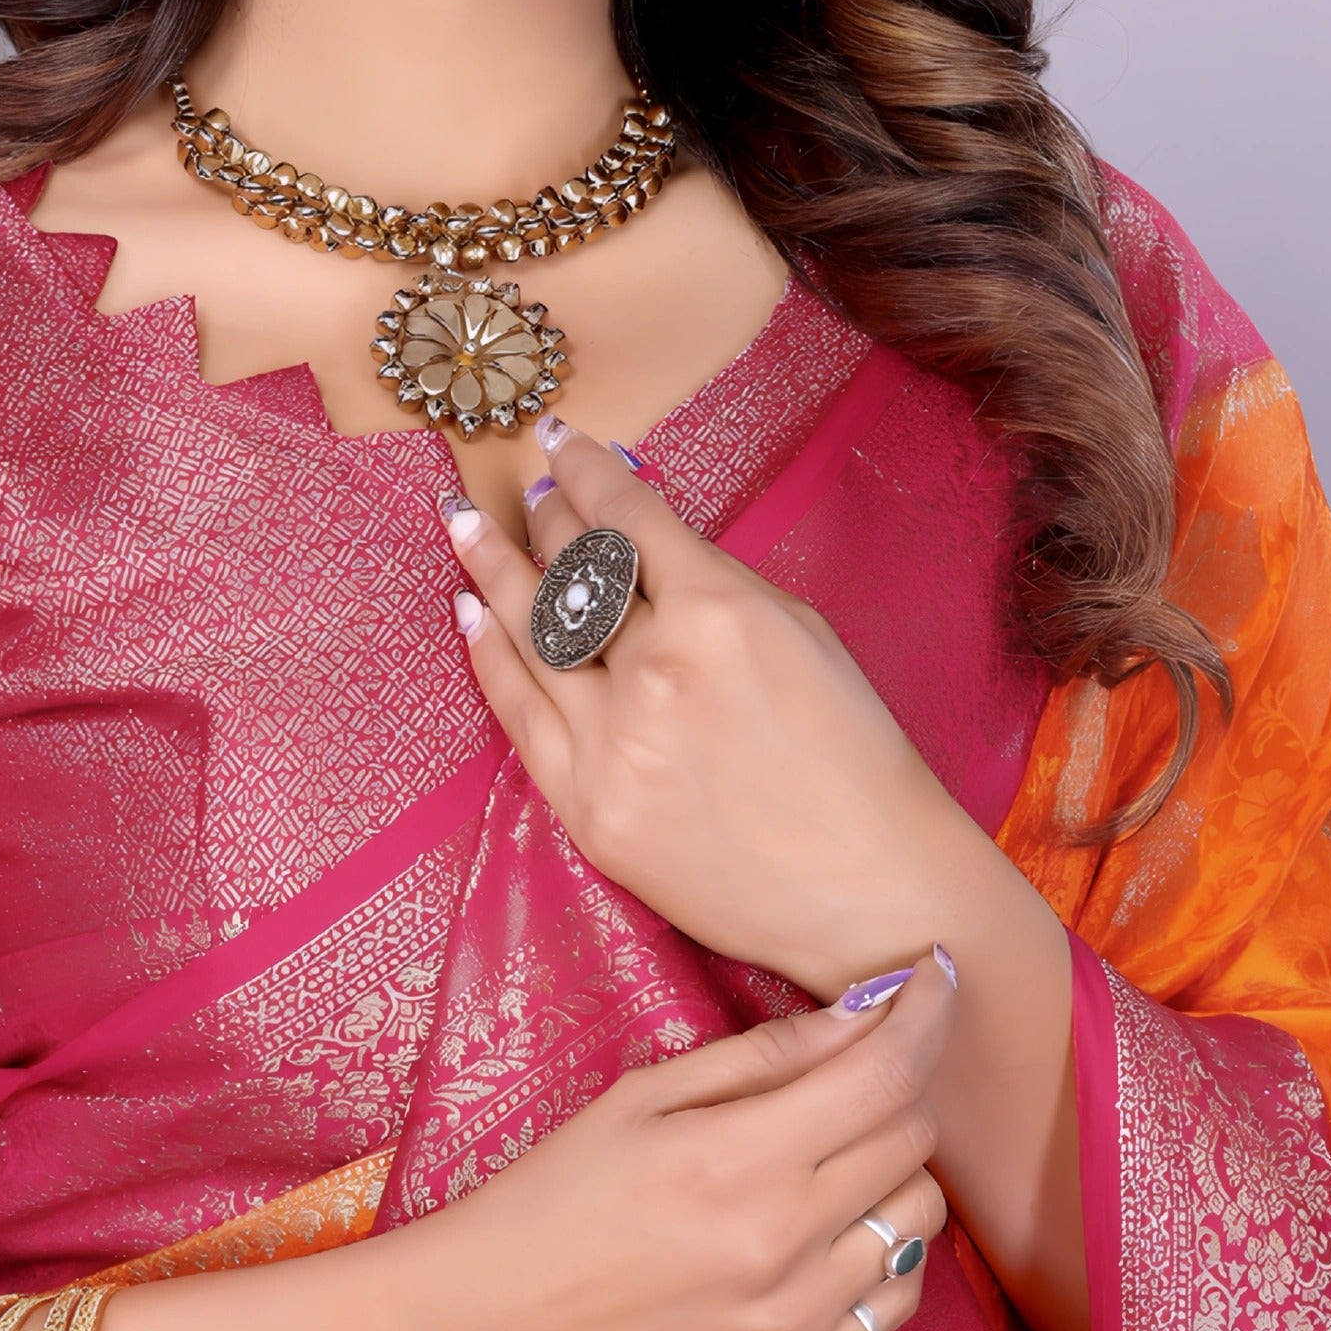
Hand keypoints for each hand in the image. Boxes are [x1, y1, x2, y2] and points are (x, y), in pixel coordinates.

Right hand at [425, 956, 954, 1330]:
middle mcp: (780, 1243)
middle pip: (913, 1140)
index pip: (884, 1072)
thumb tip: (863, 1014)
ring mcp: (793, 1320)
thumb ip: (761, 1056)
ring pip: (918, 1222)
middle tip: (845, 1085)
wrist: (488, 1330)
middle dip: (893, 1093)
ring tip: (824, 1171)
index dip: (926, 1014)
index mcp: (737, 1159)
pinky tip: (818, 1244)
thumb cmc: (552, 1198)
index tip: (935, 978)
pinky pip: (892, 1304)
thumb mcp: (638, 1098)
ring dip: (889, 1178)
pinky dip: (876, 1260)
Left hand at [446, 423, 968, 997]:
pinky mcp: (588, 808)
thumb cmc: (856, 759)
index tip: (558, 440)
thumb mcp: (805, 635)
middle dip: (545, 515)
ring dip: (493, 569)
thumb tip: (642, 540)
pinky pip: (519, 713)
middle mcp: (657, 671)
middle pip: (574, 571)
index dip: (585, 470)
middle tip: (524, 487)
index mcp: (722, 614)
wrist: (867, 889)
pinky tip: (468, 612)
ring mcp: (613, 744)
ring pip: (532, 633)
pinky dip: (489, 655)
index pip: (628, 519)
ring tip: (463, 525)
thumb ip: (717, 583)